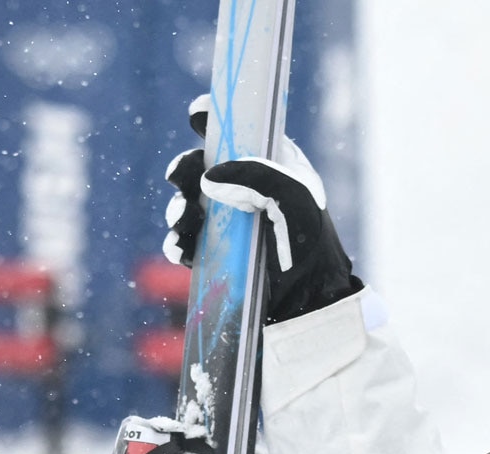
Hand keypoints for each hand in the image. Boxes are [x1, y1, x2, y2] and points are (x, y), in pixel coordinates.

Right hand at [162, 95, 359, 323]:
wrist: (309, 302)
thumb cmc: (312, 246)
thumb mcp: (294, 200)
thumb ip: (257, 177)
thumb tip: (208, 177)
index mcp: (273, 167)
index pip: (240, 133)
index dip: (215, 120)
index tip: (196, 115)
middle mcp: (248, 190)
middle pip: (201, 166)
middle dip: (185, 169)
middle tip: (179, 178)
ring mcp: (230, 222)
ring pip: (187, 203)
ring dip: (178, 209)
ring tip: (185, 221)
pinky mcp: (218, 252)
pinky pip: (185, 241)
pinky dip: (177, 243)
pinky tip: (183, 249)